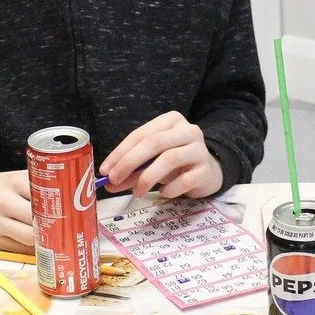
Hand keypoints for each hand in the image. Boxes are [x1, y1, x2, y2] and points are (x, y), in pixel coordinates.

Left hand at [100, 112, 223, 198]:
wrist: (209, 171)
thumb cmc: (177, 163)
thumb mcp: (153, 162)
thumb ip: (132, 170)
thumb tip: (108, 183)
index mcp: (171, 121)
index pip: (141, 134)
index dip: (120, 152)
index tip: (105, 170)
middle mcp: (187, 130)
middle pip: (154, 142)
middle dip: (129, 162)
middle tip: (114, 180)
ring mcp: (200, 149)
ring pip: (169, 159)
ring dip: (147, 177)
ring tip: (137, 192)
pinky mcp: (206, 170)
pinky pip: (184, 180)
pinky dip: (169, 189)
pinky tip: (163, 193)